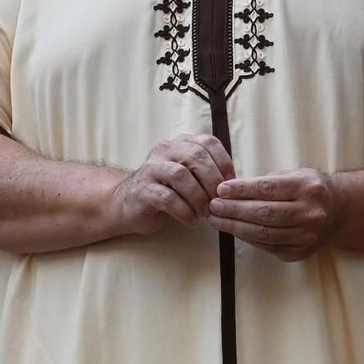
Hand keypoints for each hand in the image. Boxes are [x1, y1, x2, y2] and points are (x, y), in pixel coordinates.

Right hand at [111, 134, 235, 235]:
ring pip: (180, 175)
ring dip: (198, 196)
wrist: (127, 204)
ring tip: (206, 212)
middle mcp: (164, 151)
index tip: (232, 183)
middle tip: (220, 200)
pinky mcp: (142, 190)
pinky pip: (167, 197)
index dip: (224, 161)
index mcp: (180, 144)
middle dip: (212, 180)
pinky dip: (183, 210)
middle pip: (195, 156)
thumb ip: (207, 174)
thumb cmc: (166, 191)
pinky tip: (191, 220)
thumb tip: (236, 183)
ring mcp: (151, 169)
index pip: (207, 142)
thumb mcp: (189, 177)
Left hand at [209, 168, 341, 260]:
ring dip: (235, 226)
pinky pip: (267, 245)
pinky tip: (233, 230)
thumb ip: (268, 182)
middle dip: (234, 209)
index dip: (242, 190)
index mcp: (308, 188)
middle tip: (213, 205)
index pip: (268, 189)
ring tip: (216, 219)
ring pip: (264, 233)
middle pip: (264, 213)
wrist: (339, 211)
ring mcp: (306, 236)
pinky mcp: (299, 252)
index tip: (221, 189)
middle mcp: (310, 213)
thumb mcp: (295, 175)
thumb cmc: (309, 188)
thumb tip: (232, 188)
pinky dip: (247, 238)